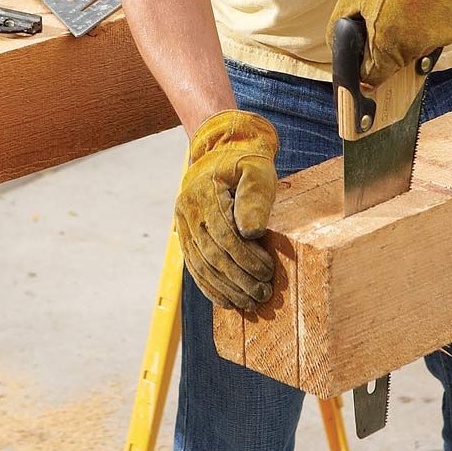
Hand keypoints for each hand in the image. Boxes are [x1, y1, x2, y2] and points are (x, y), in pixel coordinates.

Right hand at [174, 110, 277, 309]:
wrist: (222, 147)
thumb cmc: (246, 160)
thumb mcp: (258, 169)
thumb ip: (255, 197)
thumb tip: (251, 232)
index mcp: (204, 193)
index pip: (225, 235)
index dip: (246, 258)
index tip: (267, 272)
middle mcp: (188, 209)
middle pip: (212, 255)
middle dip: (239, 279)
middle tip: (263, 293)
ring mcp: (184, 223)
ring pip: (201, 265)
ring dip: (226, 288)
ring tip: (251, 302)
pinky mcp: (186, 234)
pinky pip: (195, 266)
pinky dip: (210, 287)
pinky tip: (227, 301)